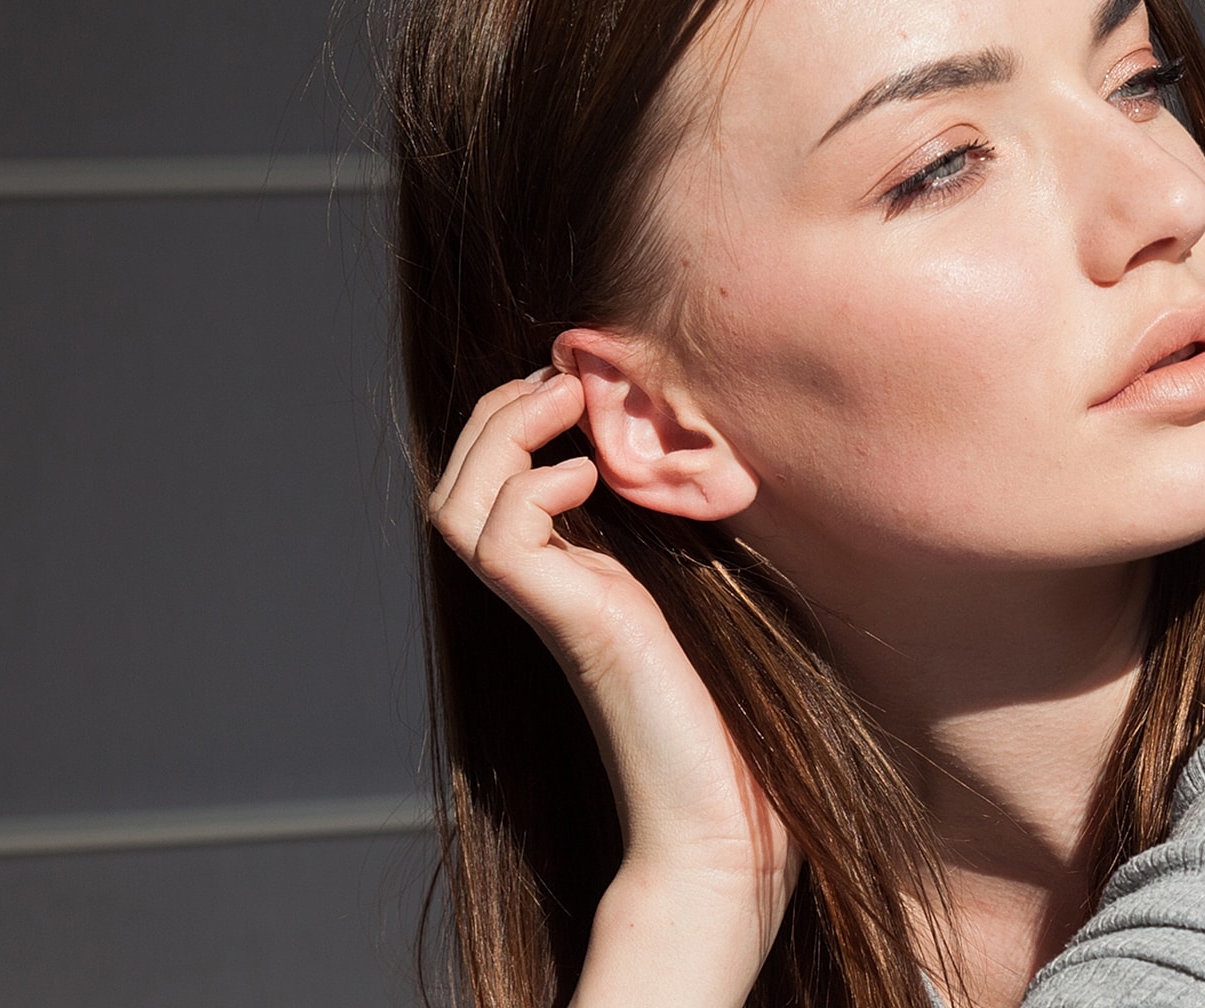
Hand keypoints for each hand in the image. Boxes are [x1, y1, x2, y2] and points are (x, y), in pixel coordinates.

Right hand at [427, 370, 797, 1005]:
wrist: (731, 829)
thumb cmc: (747, 731)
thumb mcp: (729, 600)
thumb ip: (706, 540)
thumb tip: (734, 462)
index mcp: (580, 581)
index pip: (499, 482)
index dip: (518, 421)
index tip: (578, 381)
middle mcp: (550, 593)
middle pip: (458, 481)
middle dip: (495, 411)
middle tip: (560, 374)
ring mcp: (552, 610)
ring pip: (457, 502)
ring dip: (502, 433)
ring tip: (565, 403)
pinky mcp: (571, 626)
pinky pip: (497, 539)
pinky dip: (529, 489)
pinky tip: (582, 479)